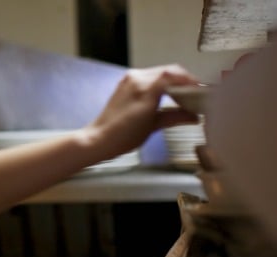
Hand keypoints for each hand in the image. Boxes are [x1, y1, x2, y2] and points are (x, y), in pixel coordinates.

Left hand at [83, 64, 199, 156]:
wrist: (99, 139)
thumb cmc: (125, 135)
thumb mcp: (153, 126)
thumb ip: (175, 116)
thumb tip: (195, 116)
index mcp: (145, 86)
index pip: (174, 74)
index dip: (191, 80)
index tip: (203, 90)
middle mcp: (137, 78)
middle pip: (168, 71)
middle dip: (184, 80)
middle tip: (197, 94)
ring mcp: (129, 80)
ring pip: (159, 73)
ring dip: (173, 81)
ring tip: (185, 95)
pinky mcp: (125, 84)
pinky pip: (149, 78)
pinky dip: (161, 84)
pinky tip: (167, 96)